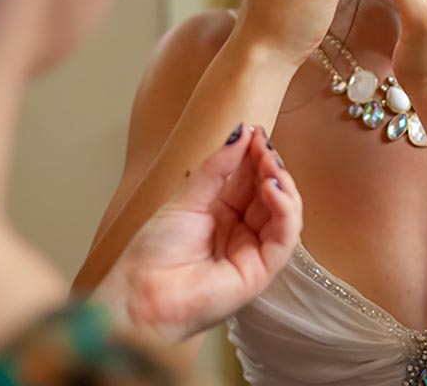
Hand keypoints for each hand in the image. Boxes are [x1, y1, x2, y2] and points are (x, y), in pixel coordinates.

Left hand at [94, 125, 301, 339]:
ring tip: (269, 163)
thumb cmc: (156, 251)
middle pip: (270, 192)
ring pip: (285, 213)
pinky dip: (285, 210)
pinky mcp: (262, 271)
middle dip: (270, 165)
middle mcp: (242, 230)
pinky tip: (272, 188)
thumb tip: (242, 133)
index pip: (251, 177)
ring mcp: (253, 251)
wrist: (141, 294)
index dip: (256, 154)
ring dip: (281, 183)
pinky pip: (284, 237)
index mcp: (223, 212)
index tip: (256, 131)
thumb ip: (218, 167)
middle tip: (264, 144)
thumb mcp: (188, 197)